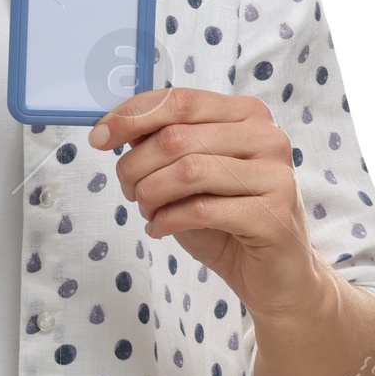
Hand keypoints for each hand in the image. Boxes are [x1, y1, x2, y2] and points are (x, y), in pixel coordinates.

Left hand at [87, 87, 328, 321]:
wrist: (275, 275)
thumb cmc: (227, 218)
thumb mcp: (190, 171)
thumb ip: (164, 142)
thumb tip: (113, 127)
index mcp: (246, 114)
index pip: (179, 100)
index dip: (131, 116)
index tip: (99, 138)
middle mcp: (267, 137)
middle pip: (177, 137)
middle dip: (136, 165)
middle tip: (128, 190)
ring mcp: (275, 175)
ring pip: (187, 171)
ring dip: (151, 193)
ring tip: (146, 210)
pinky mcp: (273, 216)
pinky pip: (201, 209)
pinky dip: (168, 220)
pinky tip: (159, 228)